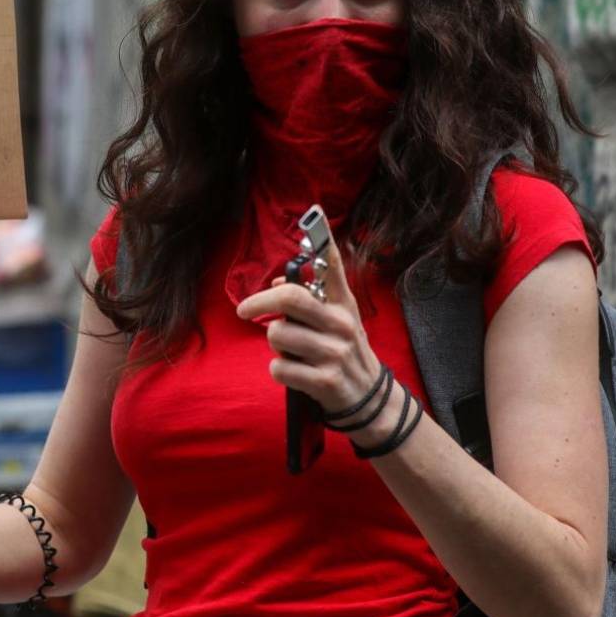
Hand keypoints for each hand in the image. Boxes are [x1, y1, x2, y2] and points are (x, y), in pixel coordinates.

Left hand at [235, 224, 384, 423]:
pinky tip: (295, 374)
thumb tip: (277, 281)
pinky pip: (279, 368)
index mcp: (342, 304)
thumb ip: (312, 298)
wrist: (371, 401)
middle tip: (244, 310)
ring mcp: (334, 353)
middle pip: (290, 298)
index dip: (322, 240)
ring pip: (278, 335)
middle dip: (259, 302)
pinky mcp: (325, 381)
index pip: (332, 265)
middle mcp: (341, 324)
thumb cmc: (346, 351)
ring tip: (290, 351)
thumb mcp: (338, 320)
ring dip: (274, 344)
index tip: (313, 214)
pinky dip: (279, 371)